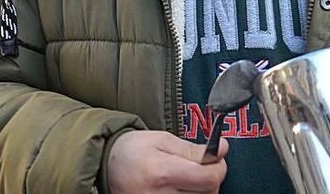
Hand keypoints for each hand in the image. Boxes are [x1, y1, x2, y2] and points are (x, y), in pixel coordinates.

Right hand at [106, 131, 227, 193]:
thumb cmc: (134, 150)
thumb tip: (222, 149)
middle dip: (209, 178)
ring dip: (200, 190)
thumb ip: (194, 149)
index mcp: (163, 172)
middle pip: (208, 193)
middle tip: (197, 166)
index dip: (219, 167)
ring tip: (184, 178)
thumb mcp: (163, 140)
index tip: (215, 158)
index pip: (209, 178)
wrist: (106, 167)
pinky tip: (180, 189)